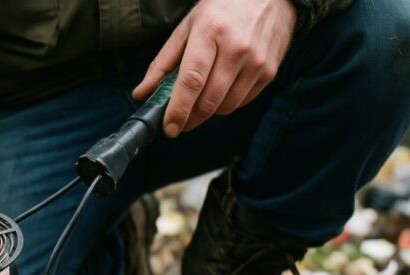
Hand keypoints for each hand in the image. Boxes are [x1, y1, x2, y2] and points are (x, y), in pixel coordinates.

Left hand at [133, 0, 296, 136]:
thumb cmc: (221, 11)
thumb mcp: (187, 28)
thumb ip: (162, 63)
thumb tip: (140, 94)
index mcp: (210, 32)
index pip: (192, 80)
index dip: (178, 109)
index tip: (169, 128)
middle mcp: (236, 48)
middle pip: (209, 100)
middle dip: (189, 118)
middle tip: (178, 121)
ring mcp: (256, 61)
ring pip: (226, 106)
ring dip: (207, 112)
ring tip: (199, 99)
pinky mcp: (269, 71)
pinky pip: (242, 102)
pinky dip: (226, 104)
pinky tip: (220, 90)